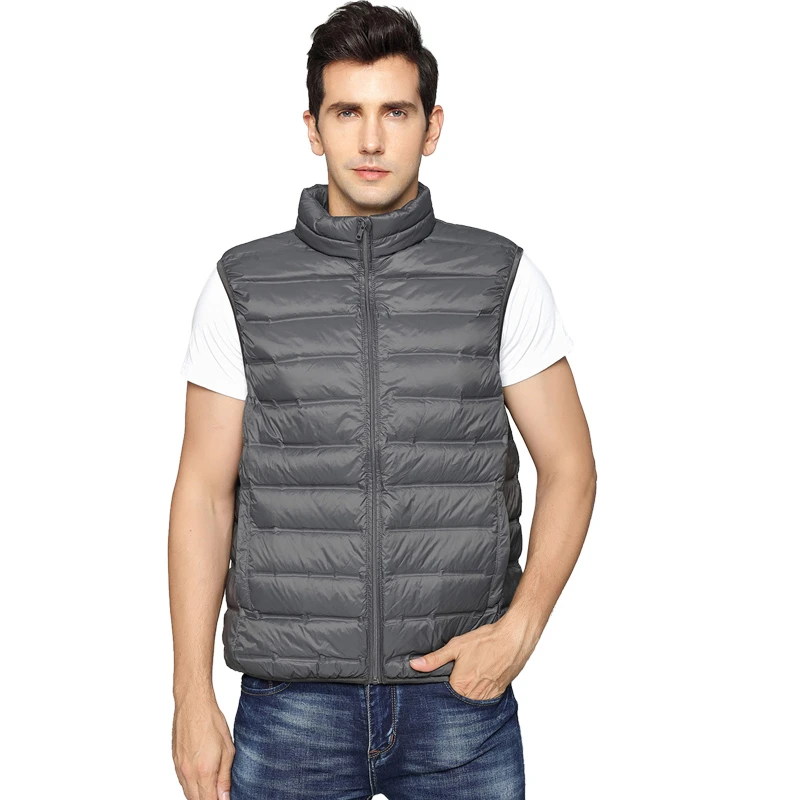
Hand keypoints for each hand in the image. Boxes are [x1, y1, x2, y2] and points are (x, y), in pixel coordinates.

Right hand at [172, 693, 234, 799]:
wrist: (193, 704)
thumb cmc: (212, 722)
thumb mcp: (228, 750)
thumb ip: (225, 777)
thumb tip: (225, 797)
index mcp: (204, 772)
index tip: (224, 799)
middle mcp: (188, 773)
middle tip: (219, 793)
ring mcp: (179, 768)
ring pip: (188, 794)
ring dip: (199, 795)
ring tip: (212, 787)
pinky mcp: (175, 762)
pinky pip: (182, 782)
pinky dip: (191, 786)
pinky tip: (201, 779)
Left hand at [408, 618, 531, 700]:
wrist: (514, 639)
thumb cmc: (486, 641)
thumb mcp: (456, 646)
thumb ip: (435, 659)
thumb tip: (415, 665)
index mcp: (460, 686)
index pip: (444, 695)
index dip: (441, 688)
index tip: (443, 680)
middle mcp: (474, 696)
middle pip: (458, 699)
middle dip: (455, 690)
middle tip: (460, 674)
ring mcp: (487, 697)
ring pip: (471, 700)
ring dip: (468, 692)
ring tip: (471, 674)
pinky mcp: (498, 693)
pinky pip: (485, 698)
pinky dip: (481, 690)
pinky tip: (482, 677)